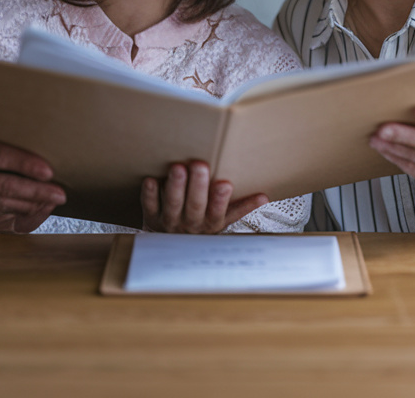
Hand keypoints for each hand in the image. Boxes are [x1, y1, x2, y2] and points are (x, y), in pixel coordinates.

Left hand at [140, 160, 267, 233]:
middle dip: (198, 186)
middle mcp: (191, 224)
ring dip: (175, 186)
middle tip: (200, 165)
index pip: (218, 213)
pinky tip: (151, 180)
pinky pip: (149, 206)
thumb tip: (265, 197)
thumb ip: (240, 208)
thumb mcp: (222, 221)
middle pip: (195, 206)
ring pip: (173, 204)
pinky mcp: (151, 217)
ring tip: (178, 168)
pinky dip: (149, 195)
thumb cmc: (200, 226)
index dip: (220, 200)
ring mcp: (170, 221)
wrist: (170, 249)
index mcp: (210, 224)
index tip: (225, 184)